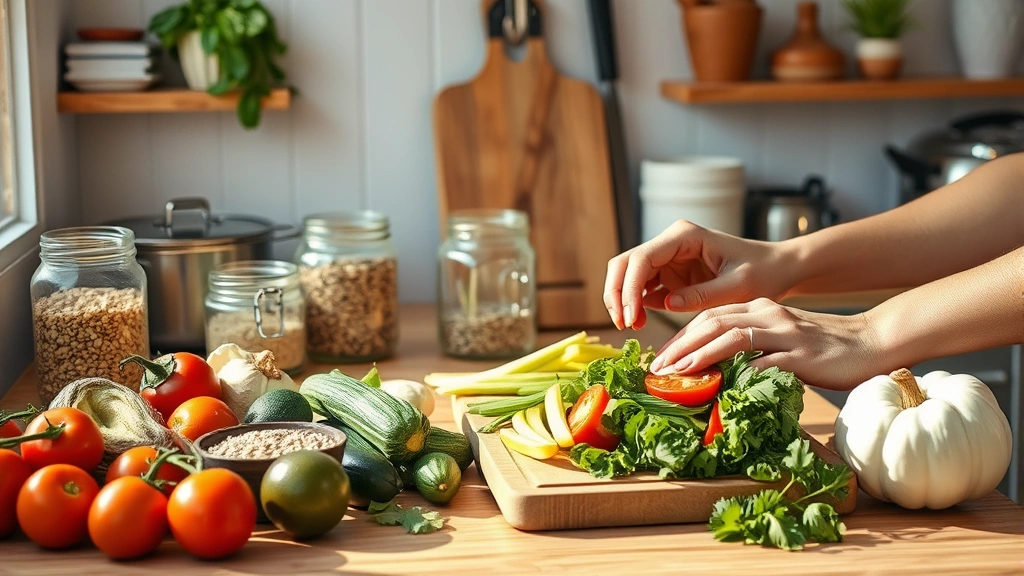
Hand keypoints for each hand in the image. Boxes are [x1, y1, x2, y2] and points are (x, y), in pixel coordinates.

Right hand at [603, 220, 795, 329]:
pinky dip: (636, 306)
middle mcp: (671, 243)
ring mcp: (668, 259)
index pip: (642, 258)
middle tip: (624, 324)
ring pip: (628, 276)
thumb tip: (666, 304)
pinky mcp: (670, 276)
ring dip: (624, 301)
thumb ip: (703, 295)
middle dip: (617, 293)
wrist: (777, 269)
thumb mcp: (738, 287)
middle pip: (626, 263)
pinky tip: (642, 322)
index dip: (629, 288)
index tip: (630, 316)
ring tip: (634, 327)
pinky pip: (642, 289)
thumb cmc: (763, 273)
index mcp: (684, 236)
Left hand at [649, 298, 882, 390]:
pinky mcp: (801, 355)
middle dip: (680, 346)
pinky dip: (739, 374)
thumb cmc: (823, 346)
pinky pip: (764, 362)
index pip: (709, 317)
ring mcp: (785, 332)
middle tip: (658, 368)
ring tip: (677, 373)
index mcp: (759, 307)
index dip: (681, 337)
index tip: (661, 358)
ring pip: (731, 337)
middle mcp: (768, 314)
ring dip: (700, 355)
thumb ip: (751, 347)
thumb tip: (715, 371)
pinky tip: (721, 386)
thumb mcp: (780, 338)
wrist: (873, 341)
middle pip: (712, 323)